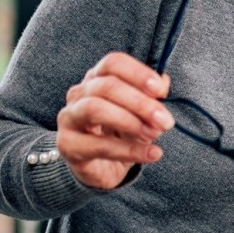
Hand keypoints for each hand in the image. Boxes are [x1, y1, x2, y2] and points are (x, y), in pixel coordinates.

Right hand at [57, 52, 174, 188]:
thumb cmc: (120, 134)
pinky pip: (100, 145)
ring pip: (95, 109)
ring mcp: (69, 118)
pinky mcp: (68, 145)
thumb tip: (163, 83)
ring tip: (153, 134)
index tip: (161, 91)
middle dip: (140, 103)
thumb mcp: (139, 113)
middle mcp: (79, 94)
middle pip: (106, 86)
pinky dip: (130, 150)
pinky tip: (152, 153)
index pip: (113, 63)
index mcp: (96, 79)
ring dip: (130, 121)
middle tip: (164, 121)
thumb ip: (150, 97)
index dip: (138, 74)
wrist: (102, 169)